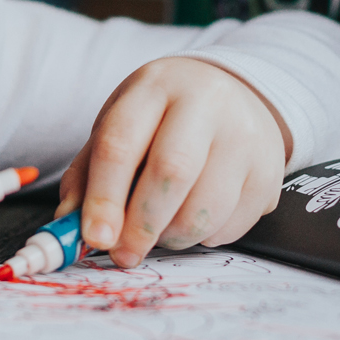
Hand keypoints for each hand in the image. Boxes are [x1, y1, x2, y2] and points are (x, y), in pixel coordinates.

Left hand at [59, 58, 290, 268]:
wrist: (233, 94)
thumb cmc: (162, 118)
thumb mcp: (119, 125)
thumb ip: (88, 174)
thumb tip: (69, 224)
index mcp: (155, 86)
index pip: (122, 143)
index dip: (104, 197)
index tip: (93, 238)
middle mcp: (207, 103)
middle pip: (172, 172)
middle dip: (141, 224)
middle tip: (124, 253)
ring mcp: (246, 135)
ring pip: (206, 208)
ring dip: (172, 236)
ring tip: (158, 232)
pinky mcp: (271, 171)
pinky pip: (232, 226)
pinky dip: (203, 237)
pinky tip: (192, 219)